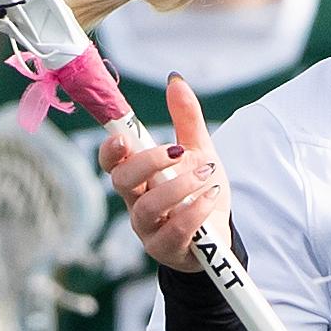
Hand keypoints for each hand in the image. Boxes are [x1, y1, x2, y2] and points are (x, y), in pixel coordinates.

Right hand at [101, 73, 225, 272]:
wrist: (220, 236)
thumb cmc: (200, 193)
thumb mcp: (199, 151)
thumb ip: (186, 119)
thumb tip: (175, 81)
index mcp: (137, 178)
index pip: (111, 162)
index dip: (110, 150)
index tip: (123, 137)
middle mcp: (135, 203)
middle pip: (122, 182)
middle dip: (148, 163)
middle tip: (177, 151)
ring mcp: (148, 230)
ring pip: (148, 208)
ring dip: (178, 188)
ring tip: (206, 174)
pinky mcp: (167, 250)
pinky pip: (174, 232)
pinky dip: (193, 212)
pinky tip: (209, 198)